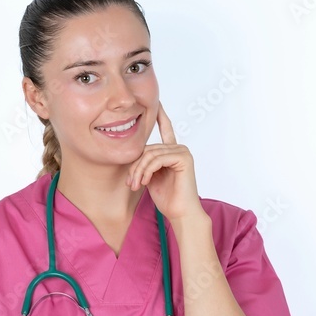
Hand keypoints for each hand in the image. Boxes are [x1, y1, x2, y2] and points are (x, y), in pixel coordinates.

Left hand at [126, 101, 204, 221]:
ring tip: (136, 185)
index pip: (165, 128)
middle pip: (148, 148)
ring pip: (150, 154)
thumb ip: (145, 163)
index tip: (157, 102)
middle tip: (130, 183)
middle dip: (135, 166)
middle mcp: (179, 148)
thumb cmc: (166, 198)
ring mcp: (183, 152)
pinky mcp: (184, 158)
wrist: (180, 213)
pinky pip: (158, 158)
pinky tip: (146, 181)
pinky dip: (148, 170)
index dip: (160, 115)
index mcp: (171, 151)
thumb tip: (135, 154)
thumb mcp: (150, 177)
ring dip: (139, 171)